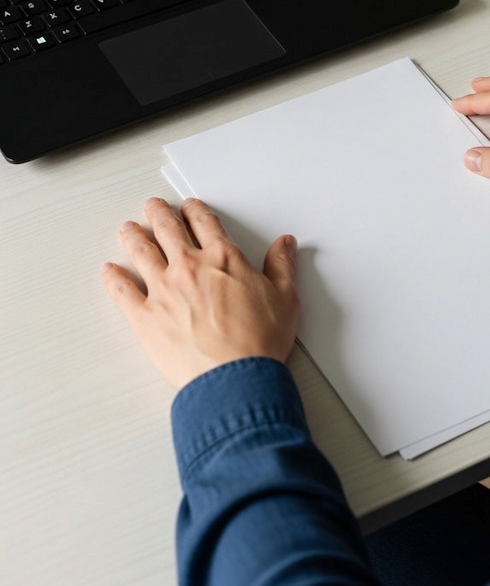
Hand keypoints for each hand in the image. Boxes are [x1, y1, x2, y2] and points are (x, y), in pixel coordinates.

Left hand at [101, 197, 298, 390]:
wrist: (234, 379)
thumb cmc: (258, 343)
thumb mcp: (284, 298)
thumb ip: (281, 266)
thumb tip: (284, 245)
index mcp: (223, 258)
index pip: (205, 223)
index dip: (195, 211)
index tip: (189, 207)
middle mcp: (189, 267)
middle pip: (168, 229)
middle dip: (159, 214)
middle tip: (153, 206)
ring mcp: (163, 290)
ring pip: (142, 251)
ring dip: (133, 235)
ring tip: (128, 228)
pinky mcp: (144, 317)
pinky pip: (122, 291)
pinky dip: (113, 278)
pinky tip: (109, 270)